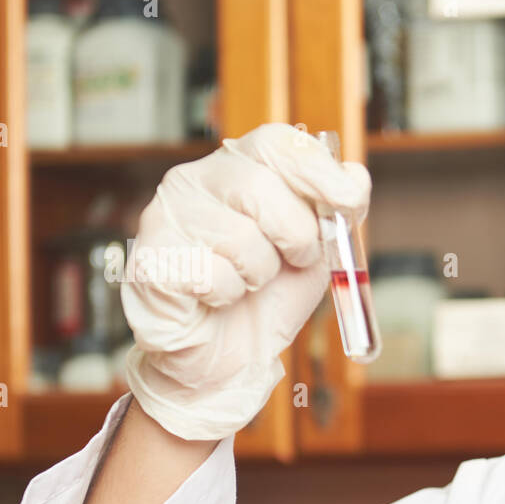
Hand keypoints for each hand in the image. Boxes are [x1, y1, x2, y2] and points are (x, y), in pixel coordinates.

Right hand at [120, 123, 370, 439]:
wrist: (228, 360)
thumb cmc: (265, 300)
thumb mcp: (314, 253)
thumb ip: (333, 214)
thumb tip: (355, 175)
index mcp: (236, 170)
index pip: (275, 143)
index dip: (317, 170)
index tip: (349, 200)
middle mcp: (193, 182)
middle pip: (258, 183)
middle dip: (297, 233)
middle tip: (296, 260)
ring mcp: (164, 218)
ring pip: (240, 235)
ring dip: (261, 273)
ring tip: (247, 284)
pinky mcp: (149, 261)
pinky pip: (214, 275)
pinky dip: (230, 296)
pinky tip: (216, 300)